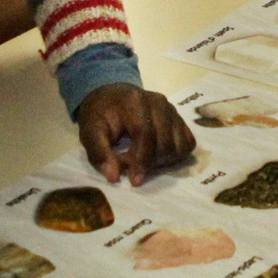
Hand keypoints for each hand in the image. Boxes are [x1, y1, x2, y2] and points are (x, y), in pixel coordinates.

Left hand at [78, 83, 196, 185]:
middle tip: (131, 166)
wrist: (112, 97)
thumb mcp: (90, 131)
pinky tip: (156, 154)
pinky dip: (175, 155)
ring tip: (142, 159)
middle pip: (165, 143)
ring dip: (162, 160)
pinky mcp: (180, 118)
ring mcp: (172, 110)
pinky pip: (188, 143)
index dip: (142, 160)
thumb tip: (114, 177)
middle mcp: (159, 102)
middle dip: (150, 163)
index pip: (145, 134)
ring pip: (179, 145)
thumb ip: (98, 154)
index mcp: (134, 101)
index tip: (134, 180)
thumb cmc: (100, 115)